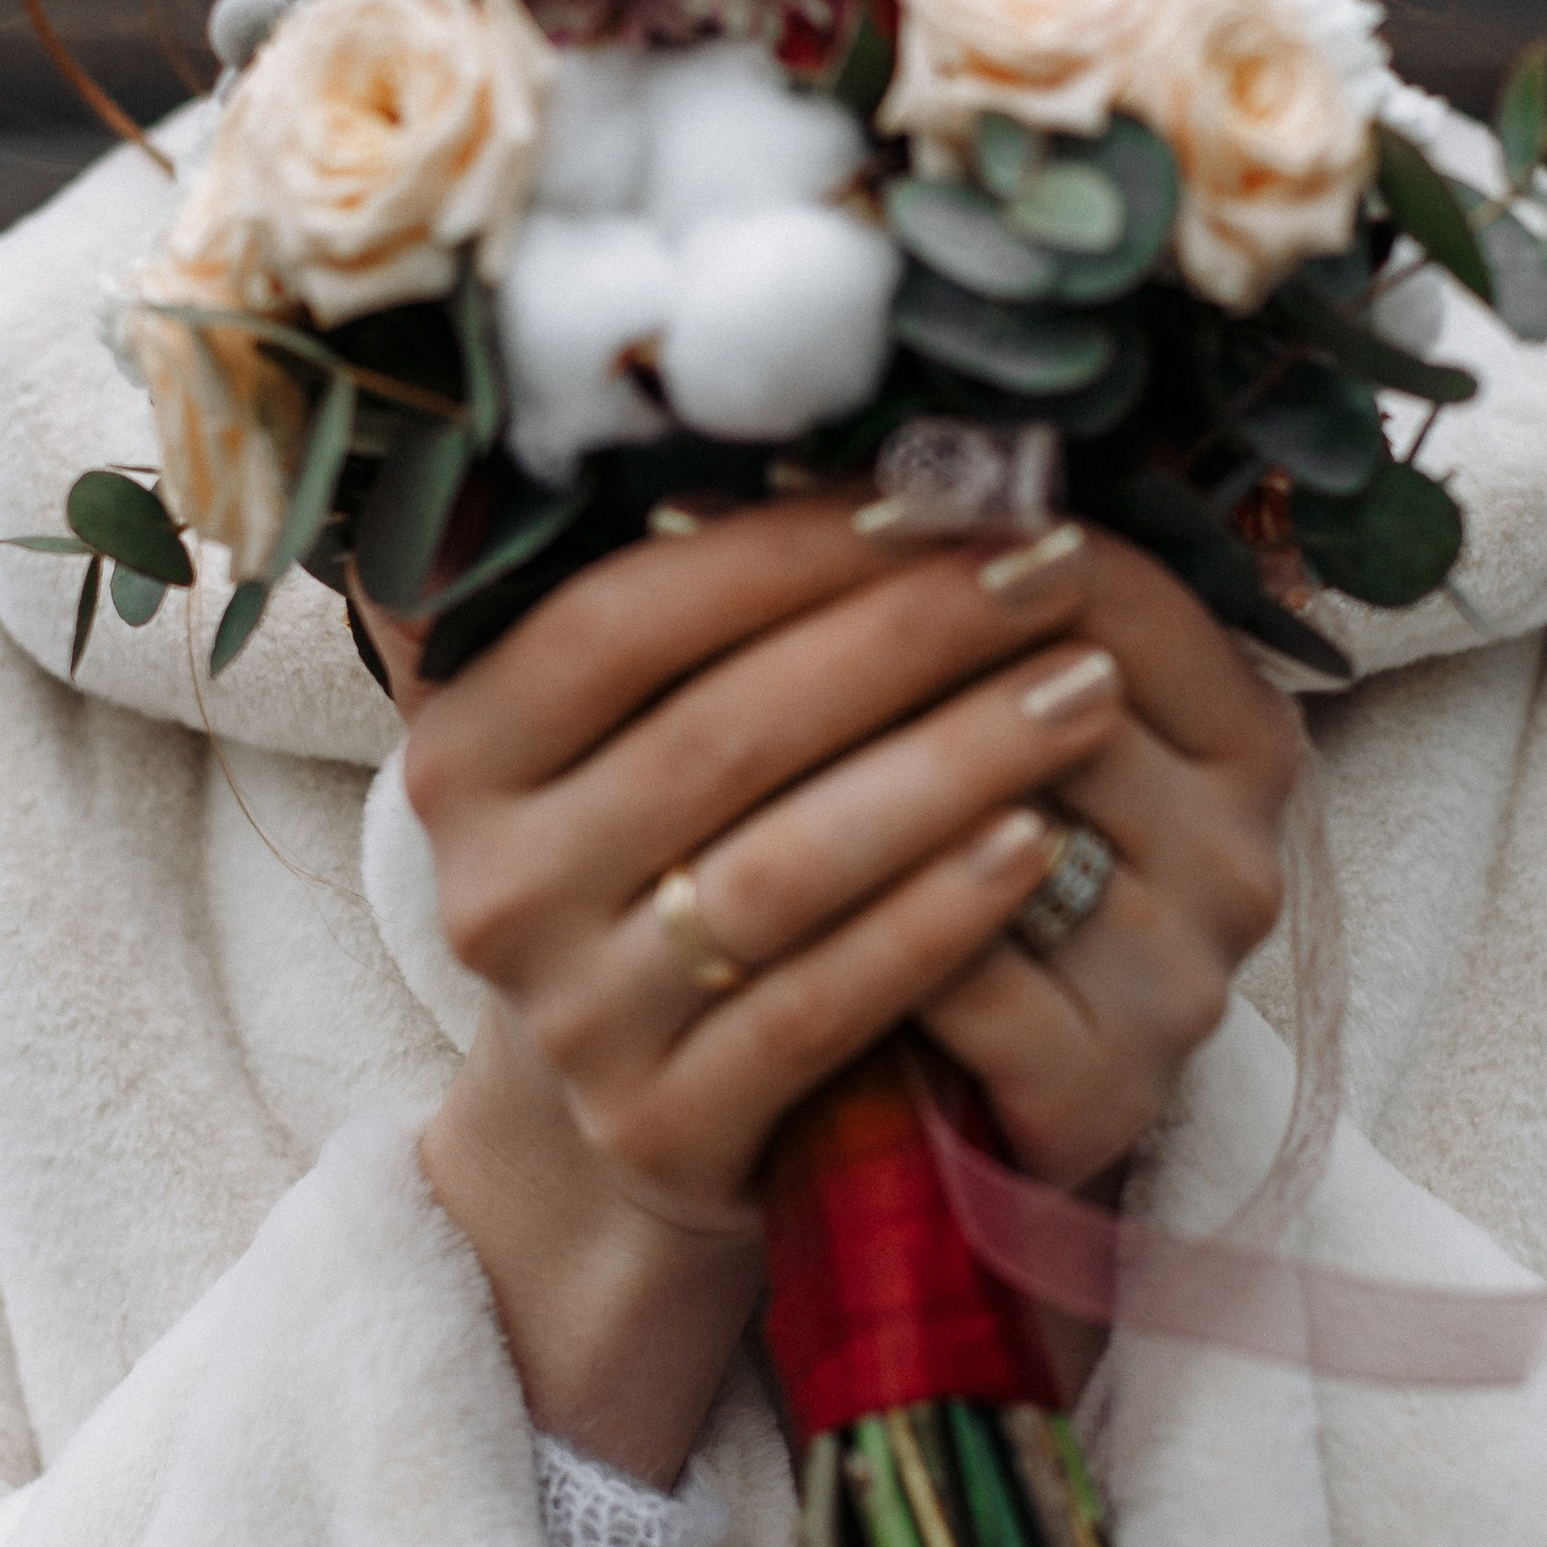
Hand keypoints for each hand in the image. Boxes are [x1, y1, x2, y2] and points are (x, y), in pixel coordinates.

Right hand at [403, 498, 1298, 1478]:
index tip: (944, 495)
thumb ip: (651, 602)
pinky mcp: (665, 1127)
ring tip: (1084, 692)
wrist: (622, 1131)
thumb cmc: (660, 872)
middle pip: (723, 734)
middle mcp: (493, 884)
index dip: (790, 550)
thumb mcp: (605, 742)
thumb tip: (757, 415)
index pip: (625, 618)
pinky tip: (1038, 846)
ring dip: (952, 766)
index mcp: (463, 751)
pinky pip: (821, 1005)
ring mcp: (573, 1018)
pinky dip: (936, 919)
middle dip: (908, 639)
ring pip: (782, 866)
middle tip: (1053, 571)